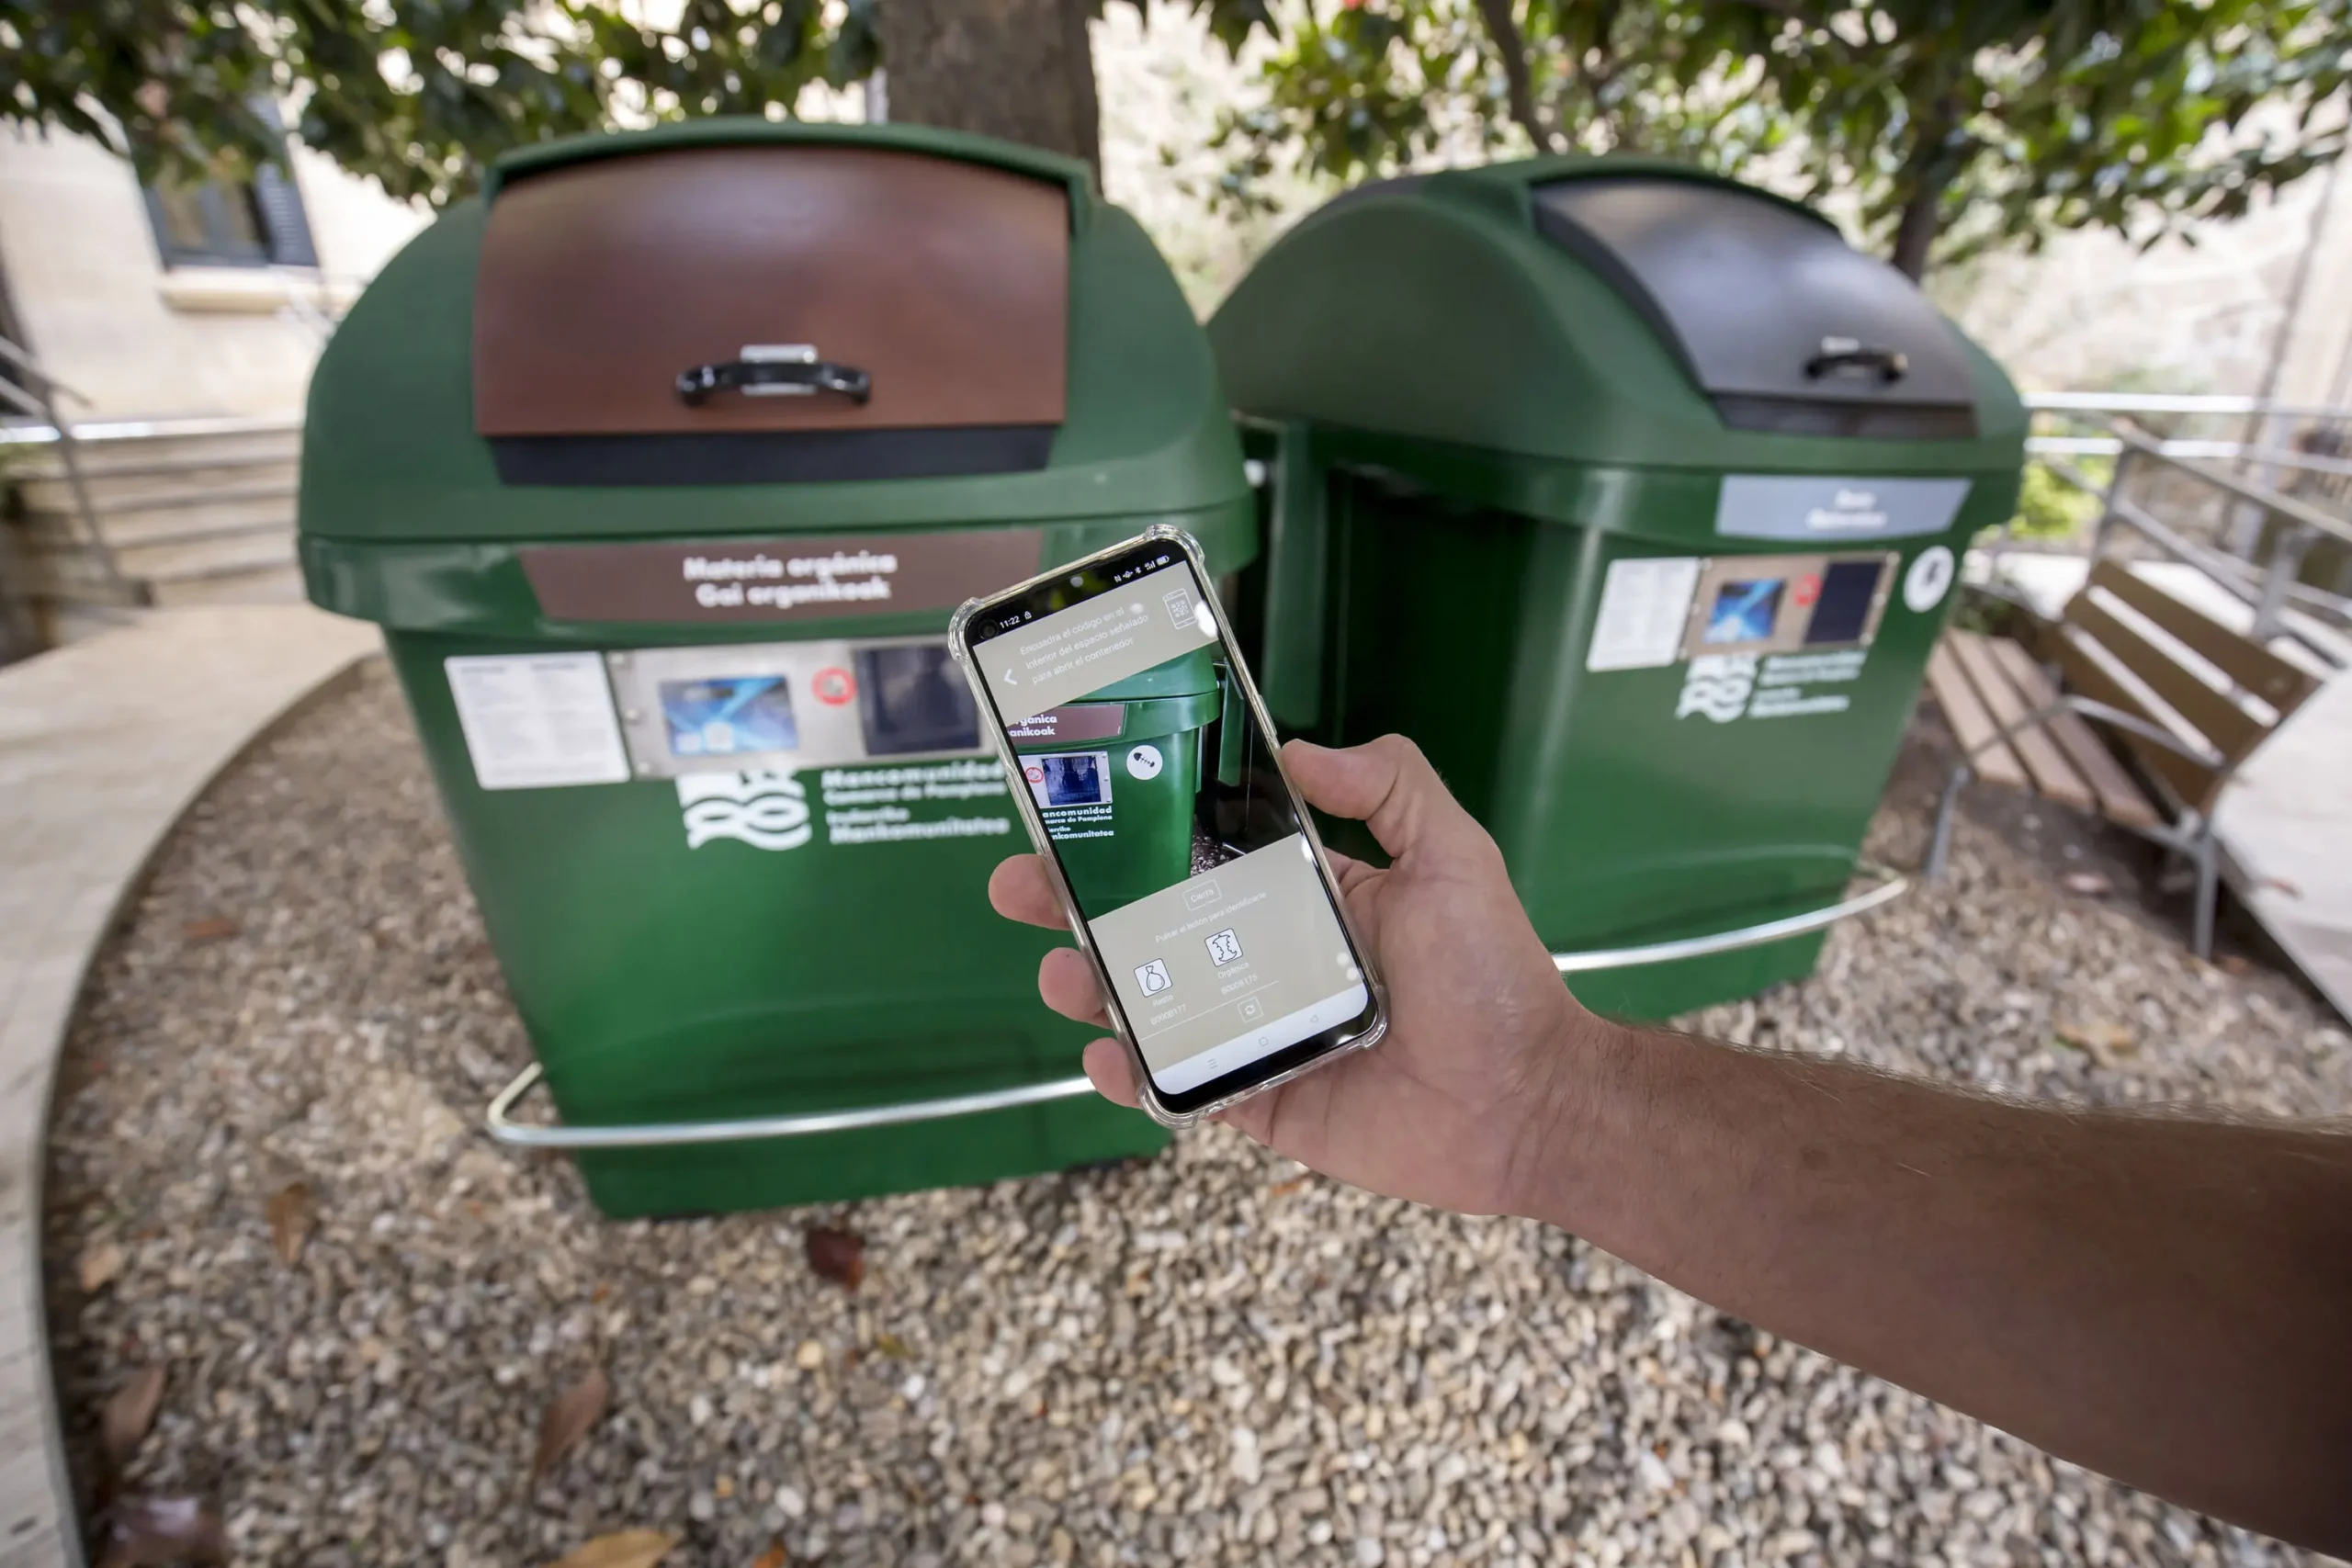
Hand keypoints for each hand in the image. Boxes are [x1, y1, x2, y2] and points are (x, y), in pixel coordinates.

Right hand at [988, 734, 1611, 1215]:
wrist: (1529, 1103)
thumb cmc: (1496, 978)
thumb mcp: (1453, 857)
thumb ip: (1390, 786)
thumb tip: (1299, 747)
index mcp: (1310, 897)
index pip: (1206, 855)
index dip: (1141, 834)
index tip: (1080, 807)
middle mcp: (1275, 960)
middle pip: (1155, 926)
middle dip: (1080, 904)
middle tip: (1021, 884)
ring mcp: (1262, 1033)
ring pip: (1153, 1004)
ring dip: (1093, 985)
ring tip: (1062, 970)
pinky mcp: (1262, 1101)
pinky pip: (1180, 1087)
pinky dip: (1131, 1074)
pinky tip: (1102, 1053)